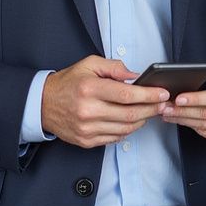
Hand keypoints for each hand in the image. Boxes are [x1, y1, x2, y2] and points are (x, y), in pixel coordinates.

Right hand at [41, 56, 168, 148]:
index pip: (126, 95)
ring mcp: (86, 129)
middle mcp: (88, 111)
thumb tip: (136, 76)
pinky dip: (128, 130)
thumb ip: (114, 67)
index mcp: (89, 89)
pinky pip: (115, 138)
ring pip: (125, 129)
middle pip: (129, 114)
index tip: (162, 93)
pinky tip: (133, 121)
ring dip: (142, 121)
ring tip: (150, 111)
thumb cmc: (68, 82)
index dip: (148, 95)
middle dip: (151, 109)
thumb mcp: (89, 64)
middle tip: (163, 104)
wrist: (42, 104)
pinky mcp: (86, 141)